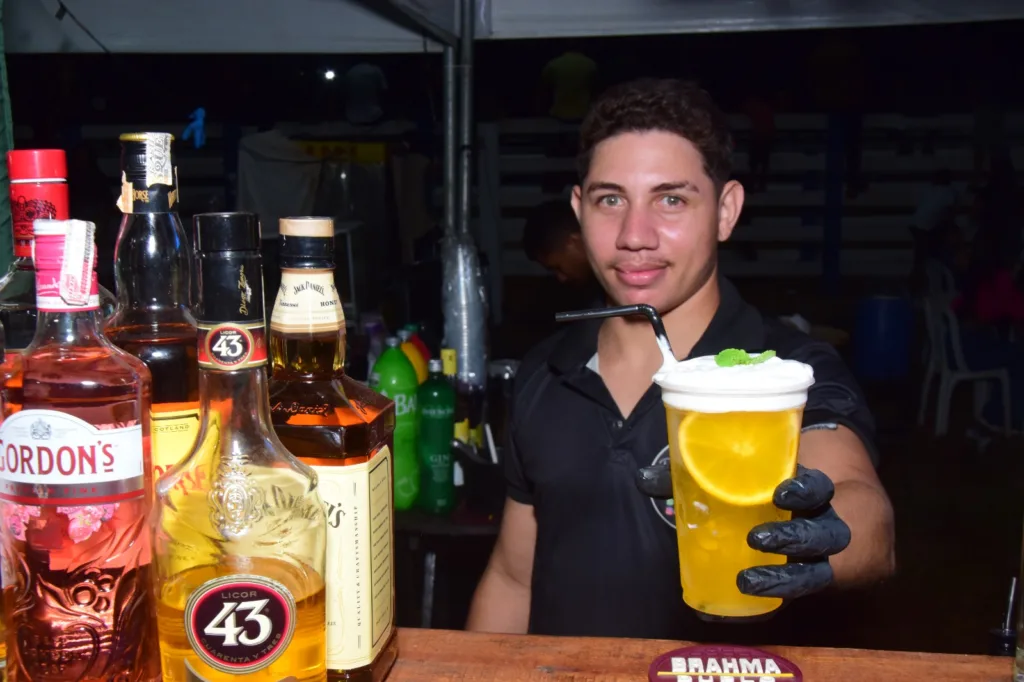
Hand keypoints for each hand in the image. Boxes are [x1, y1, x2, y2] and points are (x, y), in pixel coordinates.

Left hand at [635, 463, 850, 599]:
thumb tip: (643, 478)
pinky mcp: (805, 581)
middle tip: (757, 538)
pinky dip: (771, 602)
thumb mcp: (728, 482)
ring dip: (786, 578)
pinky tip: (742, 607)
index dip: (806, 489)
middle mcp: (818, 522)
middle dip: (795, 537)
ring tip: (748, 581)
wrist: (783, 521)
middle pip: (827, 532)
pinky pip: (797, 597)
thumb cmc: (751, 494)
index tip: (780, 494)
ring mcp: (816, 557)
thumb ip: (687, 477)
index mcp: (802, 490)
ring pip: (820, 571)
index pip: (818, 486)